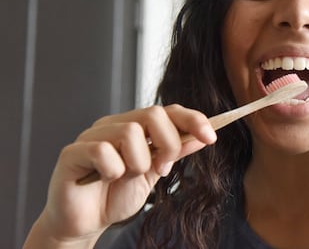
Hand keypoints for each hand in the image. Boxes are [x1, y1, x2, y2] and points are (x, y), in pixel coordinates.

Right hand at [23, 104, 216, 247]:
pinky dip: (113, 170)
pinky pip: (103, 151)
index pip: (168, 111)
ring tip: (126, 177)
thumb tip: (202, 137)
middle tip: (161, 169)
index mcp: (134, 126)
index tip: (211, 137)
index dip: (192, 120)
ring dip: (138, 163)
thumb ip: (175, 153)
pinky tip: (105, 179)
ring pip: (130, 133)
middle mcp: (114, 124)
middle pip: (153, 114)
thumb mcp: (153, 174)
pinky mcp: (73, 152)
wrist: (85, 224)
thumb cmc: (115, 197)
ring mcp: (92, 135)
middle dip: (168, 145)